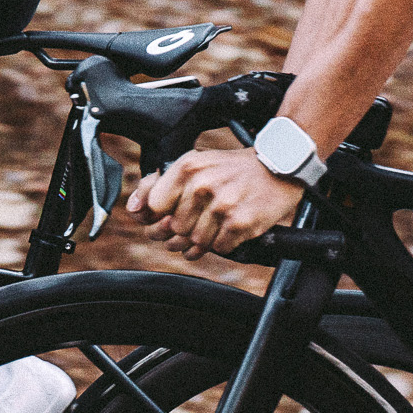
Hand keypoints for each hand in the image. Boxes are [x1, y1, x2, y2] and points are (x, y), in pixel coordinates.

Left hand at [125, 148, 304, 260]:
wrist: (279, 166)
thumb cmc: (234, 169)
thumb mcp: (197, 165)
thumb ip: (161, 185)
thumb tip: (133, 209)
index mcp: (187, 168)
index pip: (155, 207)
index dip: (160, 218)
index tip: (169, 219)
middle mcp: (202, 186)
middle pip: (177, 229)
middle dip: (185, 233)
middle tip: (201, 223)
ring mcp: (222, 206)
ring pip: (197, 242)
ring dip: (205, 241)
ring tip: (217, 227)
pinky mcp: (240, 223)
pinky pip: (219, 248)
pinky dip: (224, 244)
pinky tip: (231, 230)